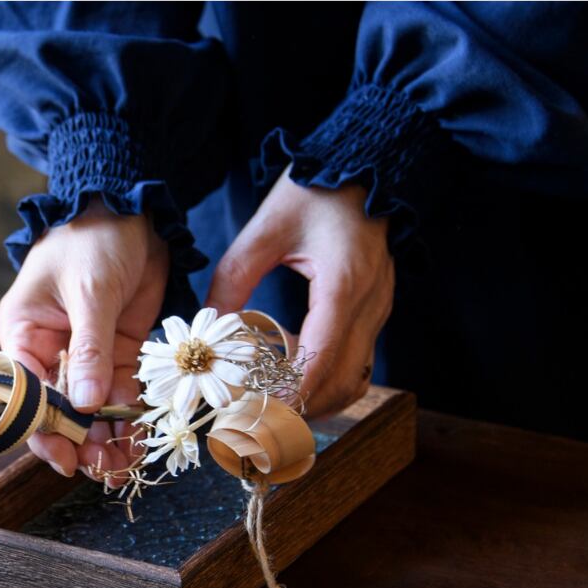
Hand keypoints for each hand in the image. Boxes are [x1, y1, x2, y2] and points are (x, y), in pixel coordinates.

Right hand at [0, 201, 167, 476]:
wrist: (131, 207)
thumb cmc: (93, 236)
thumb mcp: (90, 291)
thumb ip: (90, 349)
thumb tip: (88, 405)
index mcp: (22, 335)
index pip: (27, 394)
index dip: (44, 430)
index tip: (67, 459)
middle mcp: (49, 351)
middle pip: (59, 410)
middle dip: (79, 441)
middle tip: (104, 469)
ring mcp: (85, 354)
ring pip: (92, 409)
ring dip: (106, 438)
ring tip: (124, 467)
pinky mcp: (118, 351)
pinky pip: (121, 394)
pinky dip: (129, 419)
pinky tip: (140, 444)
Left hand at [205, 170, 393, 415]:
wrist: (366, 162)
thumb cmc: (316, 188)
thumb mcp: (266, 228)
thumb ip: (234, 278)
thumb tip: (208, 325)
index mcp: (343, 287)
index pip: (319, 360)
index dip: (289, 397)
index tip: (256, 419)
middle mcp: (369, 306)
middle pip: (340, 382)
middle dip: (299, 410)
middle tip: (256, 425)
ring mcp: (379, 311)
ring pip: (355, 378)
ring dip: (316, 401)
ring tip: (273, 409)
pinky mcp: (376, 310)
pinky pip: (358, 362)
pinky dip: (327, 380)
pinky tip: (294, 378)